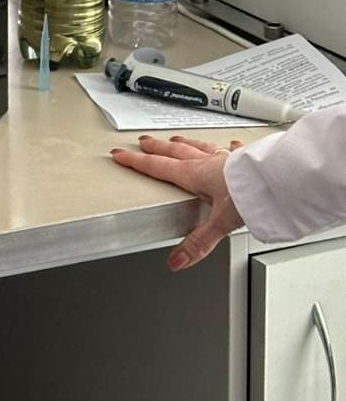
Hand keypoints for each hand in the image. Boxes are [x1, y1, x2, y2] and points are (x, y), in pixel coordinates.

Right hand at [111, 135, 245, 270]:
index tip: (121, 155)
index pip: (158, 167)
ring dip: (183, 143)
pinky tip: (229, 145)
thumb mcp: (220, 224)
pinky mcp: (243, 158)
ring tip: (175, 139)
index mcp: (195, 175)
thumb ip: (197, 243)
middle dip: (156, 148)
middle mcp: (207, 162)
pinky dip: (225, 148)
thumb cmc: (250, 193)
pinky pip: (229, 150)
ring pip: (198, 146)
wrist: (278, 179)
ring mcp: (225, 158)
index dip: (136, 162)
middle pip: (174, 152)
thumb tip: (176, 261)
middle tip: (142, 142)